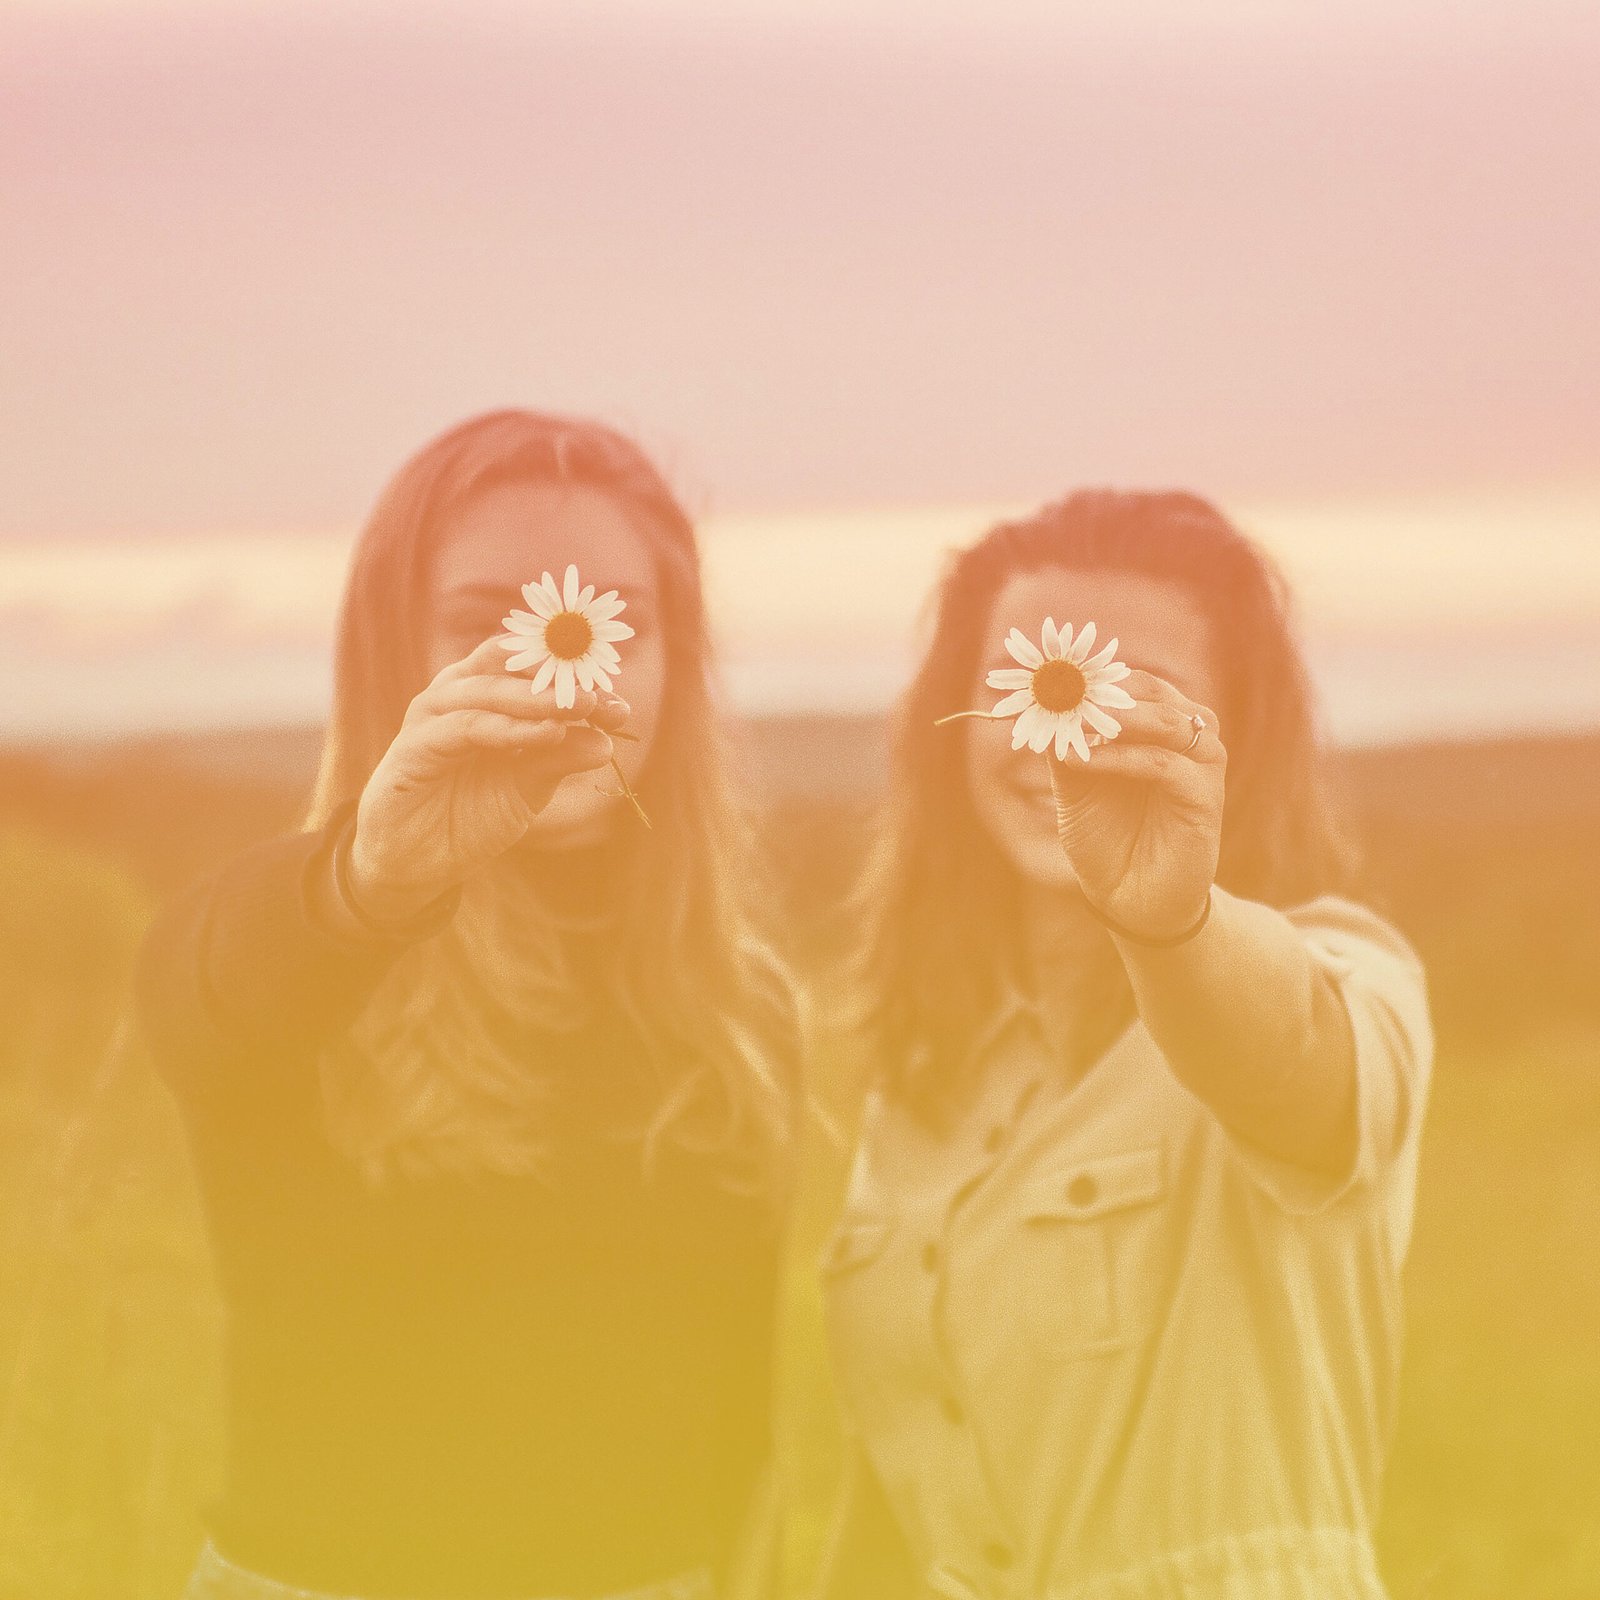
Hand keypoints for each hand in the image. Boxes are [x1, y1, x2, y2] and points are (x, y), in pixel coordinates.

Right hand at [346, 635, 630, 922]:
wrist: (417, 860)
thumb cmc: (471, 813)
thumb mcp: (527, 786)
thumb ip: (560, 759)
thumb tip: (606, 743)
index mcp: (485, 694)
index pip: (531, 667)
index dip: (576, 681)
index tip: (620, 707)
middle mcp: (457, 694)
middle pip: (510, 665)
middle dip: (561, 680)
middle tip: (601, 700)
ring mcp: (433, 715)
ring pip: (489, 689)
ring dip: (539, 698)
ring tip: (582, 709)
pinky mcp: (414, 744)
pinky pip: (467, 727)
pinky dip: (508, 728)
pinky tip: (547, 735)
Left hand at [1045, 669, 1224, 940]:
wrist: (1131, 900)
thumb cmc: (1107, 839)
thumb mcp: (1076, 788)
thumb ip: (1066, 747)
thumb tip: (1042, 707)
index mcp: (1161, 728)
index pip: (1136, 683)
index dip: (1095, 678)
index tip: (1051, 678)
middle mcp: (1188, 738)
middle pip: (1153, 694)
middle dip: (1104, 692)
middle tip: (1061, 694)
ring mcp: (1202, 766)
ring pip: (1166, 722)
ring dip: (1116, 718)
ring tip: (1072, 723)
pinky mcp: (1205, 798)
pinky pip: (1164, 764)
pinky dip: (1122, 758)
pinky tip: (1085, 760)